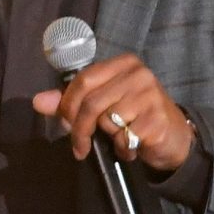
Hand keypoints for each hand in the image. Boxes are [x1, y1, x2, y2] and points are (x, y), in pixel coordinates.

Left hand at [31, 52, 193, 173]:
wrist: (175, 137)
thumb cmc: (135, 116)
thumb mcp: (103, 104)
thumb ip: (71, 101)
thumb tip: (38, 101)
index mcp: (124, 64)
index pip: (83, 79)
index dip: (68, 104)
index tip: (65, 123)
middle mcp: (139, 75)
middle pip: (91, 102)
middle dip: (79, 129)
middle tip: (79, 146)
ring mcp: (151, 96)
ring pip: (107, 120)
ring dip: (106, 138)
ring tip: (118, 139)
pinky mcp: (157, 120)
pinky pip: (124, 138)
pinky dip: (122, 148)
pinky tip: (132, 147)